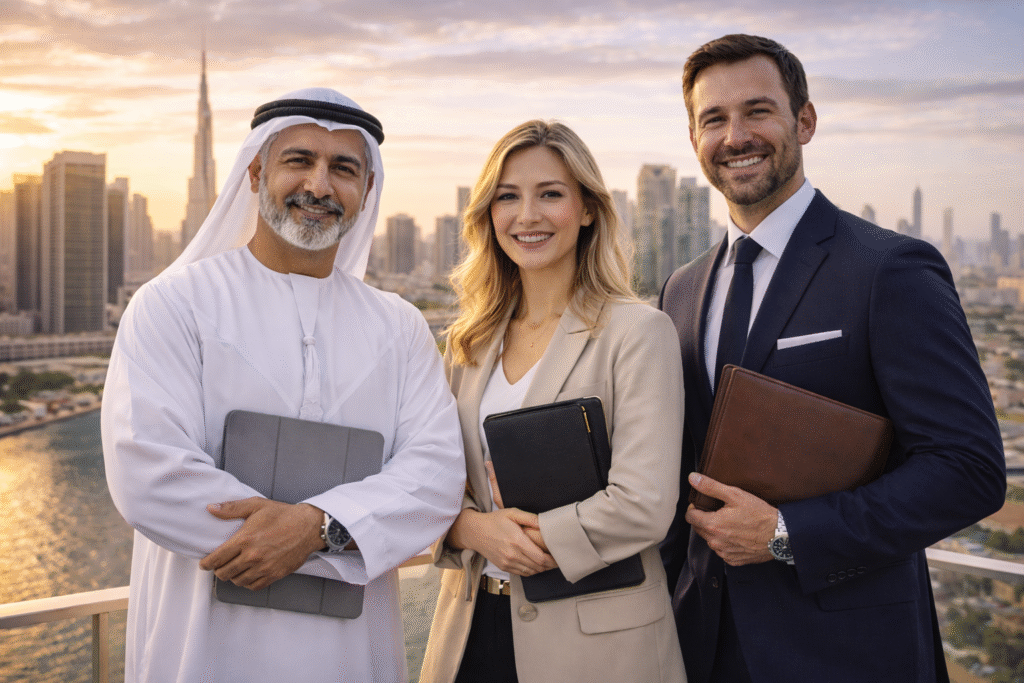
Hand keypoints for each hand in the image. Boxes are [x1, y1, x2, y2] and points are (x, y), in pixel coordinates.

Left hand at [199, 498, 324, 589]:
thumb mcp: (256, 505)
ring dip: (233, 577)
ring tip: (234, 569)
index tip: (205, 564)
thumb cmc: (283, 515)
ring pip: (238, 581)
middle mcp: (252, 556)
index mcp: (244, 539)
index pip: (217, 558)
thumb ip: (232, 508)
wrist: (308, 526)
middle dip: (219, 570)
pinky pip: (254, 586)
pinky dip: (247, 583)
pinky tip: (248, 575)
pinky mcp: (274, 574)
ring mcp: (264, 568)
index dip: (206, 564)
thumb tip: (211, 508)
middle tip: (220, 565)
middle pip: (225, 573)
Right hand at [447, 507, 557, 575]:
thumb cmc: (494, 520)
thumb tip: (545, 523)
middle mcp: (512, 554)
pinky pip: (522, 573)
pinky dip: (532, 571)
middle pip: (538, 567)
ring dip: (542, 569)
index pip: (540, 558)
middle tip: (558, 560)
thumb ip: (529, 518)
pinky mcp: (504, 567)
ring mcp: (507, 563)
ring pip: (531, 572)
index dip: (553, 560)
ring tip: (549, 563)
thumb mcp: (512, 513)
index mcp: (517, 541)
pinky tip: (536, 565)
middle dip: (550, 565)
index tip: (559, 556)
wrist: (475, 532)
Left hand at [684, 473, 776, 565]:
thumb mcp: (735, 495)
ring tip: (730, 522)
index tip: (702, 504)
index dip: (694, 508)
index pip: (690, 517)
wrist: (779, 535)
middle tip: (718, 511)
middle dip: (704, 519)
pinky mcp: (733, 560)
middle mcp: (715, 542)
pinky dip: (725, 542)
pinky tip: (736, 534)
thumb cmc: (760, 515)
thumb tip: (693, 478)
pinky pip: (722, 550)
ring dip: (714, 531)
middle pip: (699, 528)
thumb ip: (711, 487)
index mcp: (713, 525)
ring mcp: (724, 553)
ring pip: (710, 540)